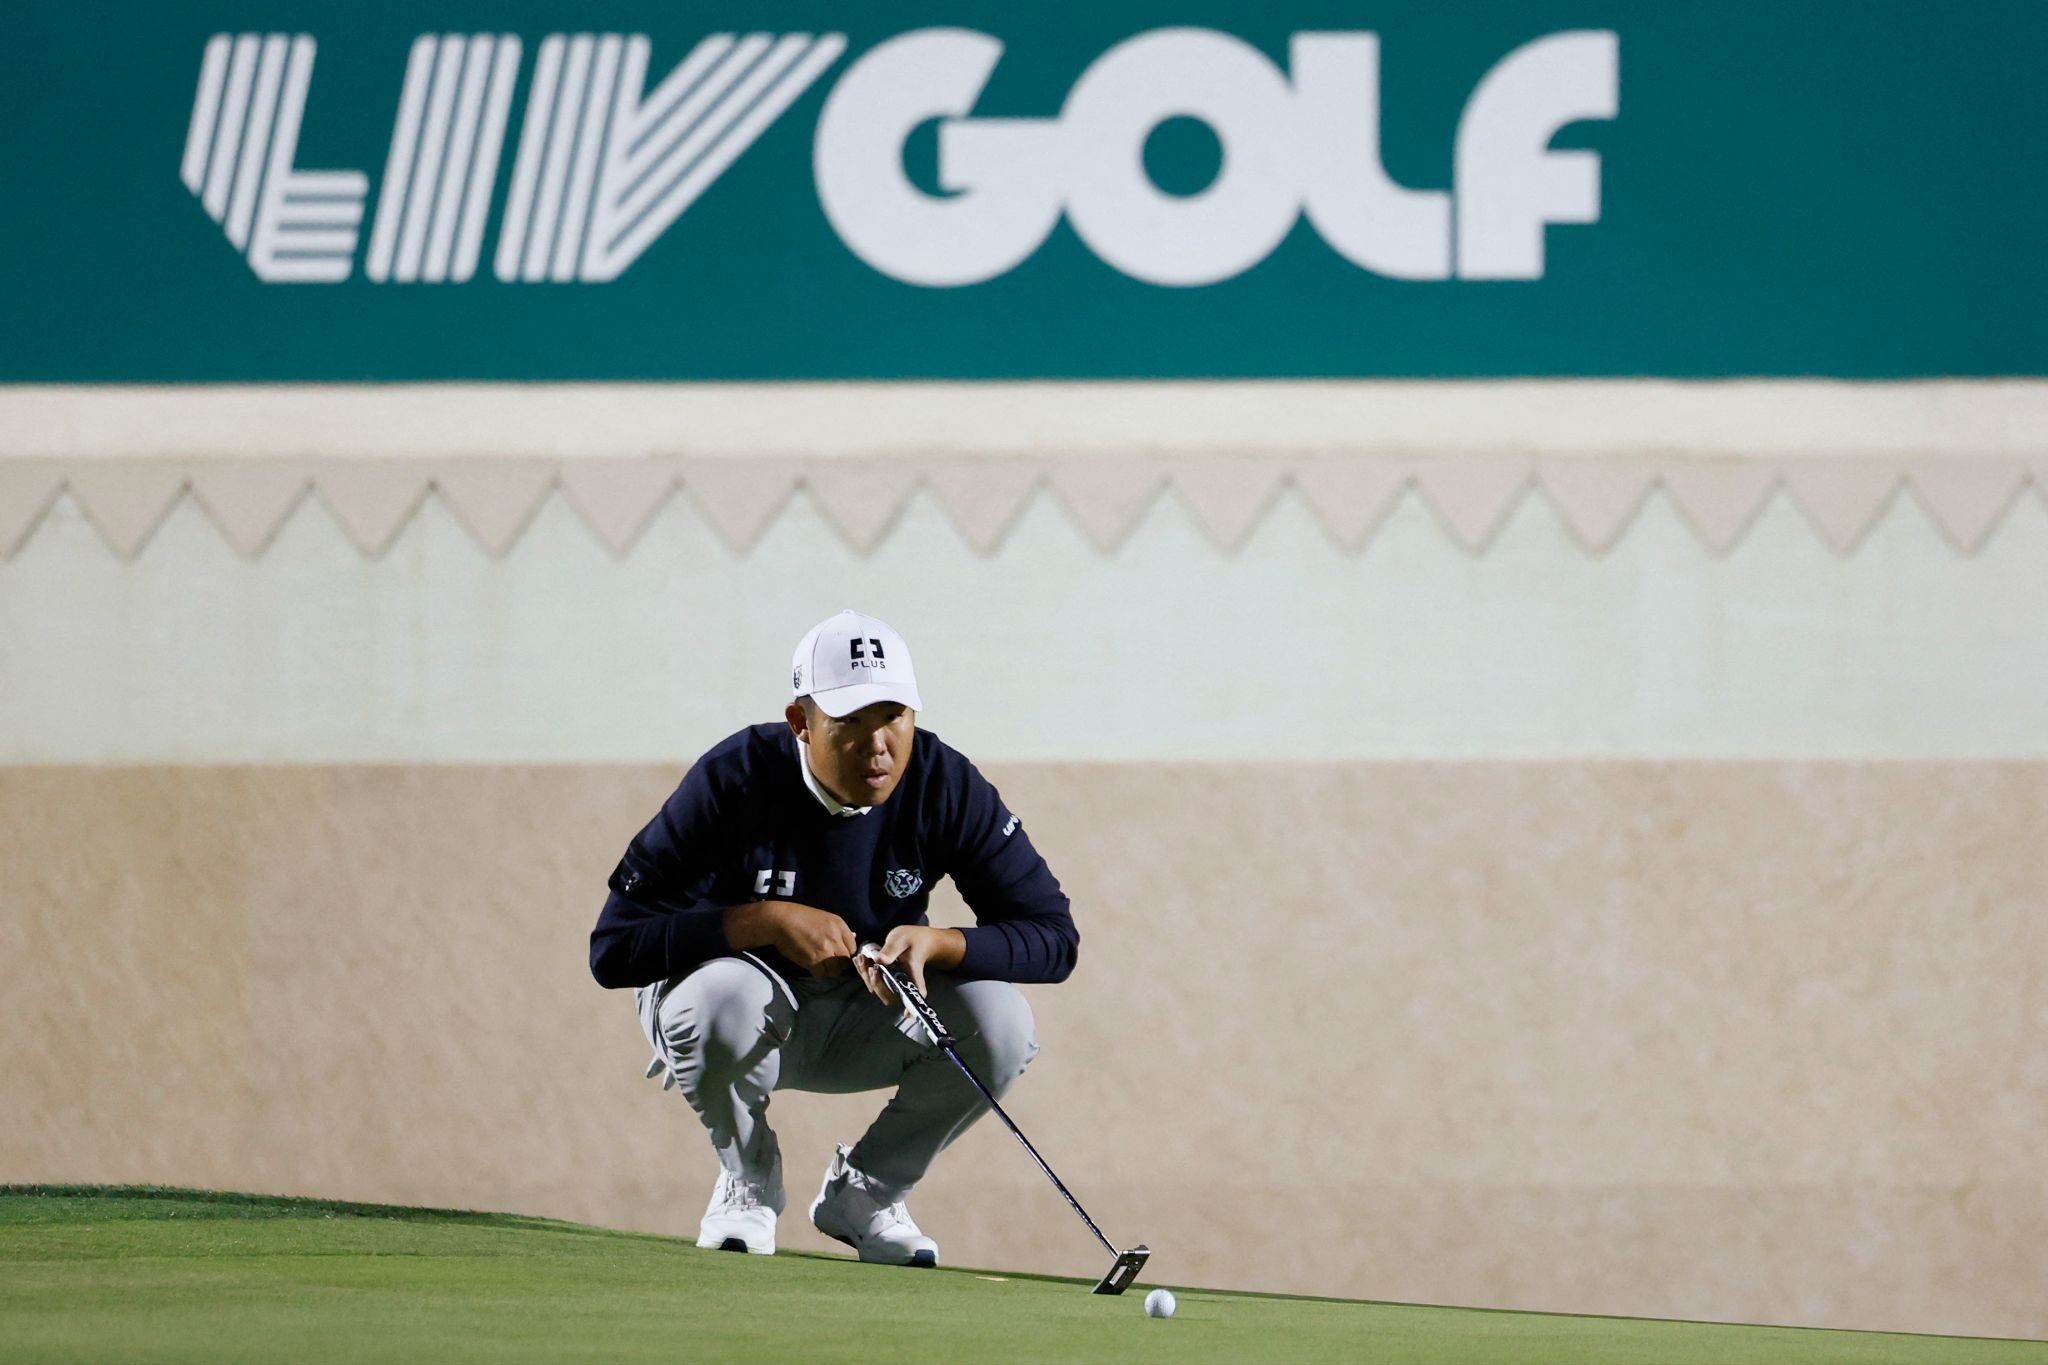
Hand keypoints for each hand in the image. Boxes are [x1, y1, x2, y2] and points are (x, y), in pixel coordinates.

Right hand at [724, 901, 857, 976]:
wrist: (780, 920)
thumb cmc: (800, 916)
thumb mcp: (824, 917)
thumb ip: (838, 930)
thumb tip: (852, 938)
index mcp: (839, 924)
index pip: (854, 947)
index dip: (848, 954)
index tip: (841, 956)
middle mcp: (835, 937)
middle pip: (846, 960)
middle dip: (840, 964)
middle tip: (832, 964)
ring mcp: (825, 950)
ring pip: (836, 970)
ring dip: (831, 970)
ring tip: (823, 966)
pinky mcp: (813, 960)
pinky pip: (822, 974)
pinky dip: (819, 973)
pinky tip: (814, 967)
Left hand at [853, 924, 965, 1009]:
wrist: (917, 940)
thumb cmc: (913, 939)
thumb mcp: (902, 939)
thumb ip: (891, 949)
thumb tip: (879, 960)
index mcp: (911, 974)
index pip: (915, 993)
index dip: (910, 1007)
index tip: (905, 1014)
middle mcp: (902, 982)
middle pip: (888, 995)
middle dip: (874, 983)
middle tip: (868, 964)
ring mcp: (893, 982)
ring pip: (877, 989)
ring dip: (866, 977)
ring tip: (861, 958)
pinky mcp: (885, 978)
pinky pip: (873, 981)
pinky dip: (864, 972)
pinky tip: (859, 959)